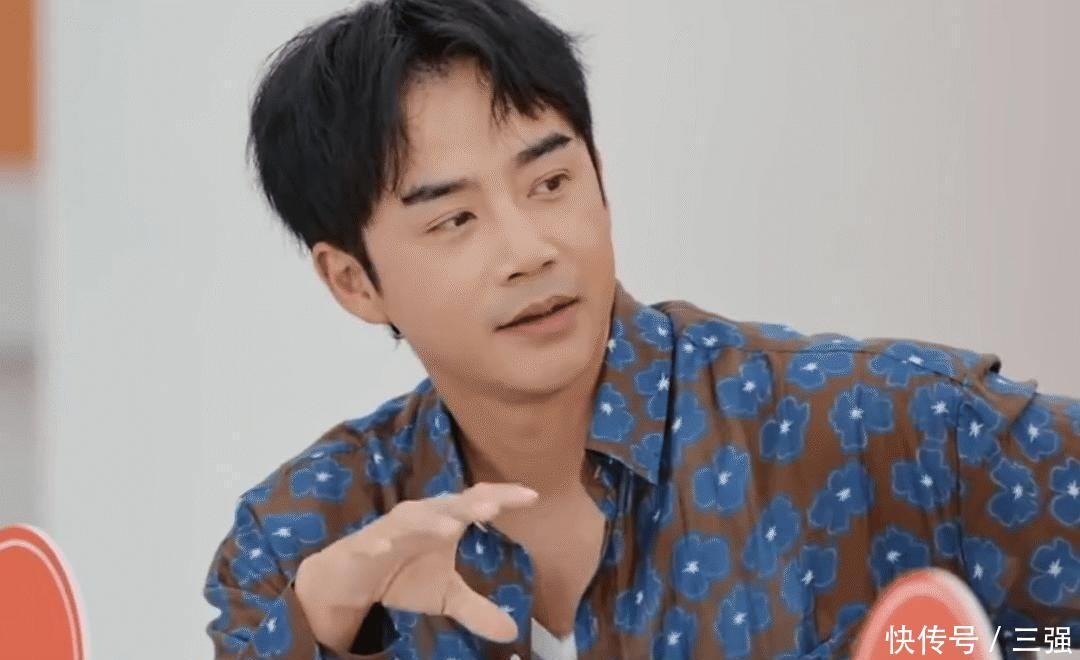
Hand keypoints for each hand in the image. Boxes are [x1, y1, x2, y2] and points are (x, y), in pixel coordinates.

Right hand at [294, 482, 539, 650]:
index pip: (478, 502)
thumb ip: (478, 609)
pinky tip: (384, 548)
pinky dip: (379, 543)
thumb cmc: (404, 575)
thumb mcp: (446, 596)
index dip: (503, 497)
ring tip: (451, 527)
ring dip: (431, 521)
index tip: (532, 497)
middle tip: (492, 508)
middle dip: (470, 505)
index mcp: (445, 520)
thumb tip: (513, 632)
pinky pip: (372, 543)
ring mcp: (392, 529)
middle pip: (450, 506)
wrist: (352, 580)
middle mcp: (421, 517)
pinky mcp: (365, 545)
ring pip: (413, 520)